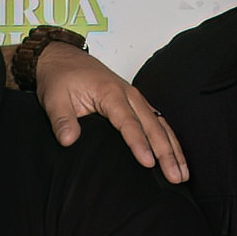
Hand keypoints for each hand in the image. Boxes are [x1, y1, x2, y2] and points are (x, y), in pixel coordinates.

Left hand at [30, 43, 187, 183]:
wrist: (62, 59)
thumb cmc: (60, 77)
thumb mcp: (54, 99)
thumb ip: (62, 120)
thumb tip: (69, 140)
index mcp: (110, 93)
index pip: (128, 122)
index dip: (139, 143)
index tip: (148, 163)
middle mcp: (128, 95)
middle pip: (153, 126)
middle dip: (166, 152)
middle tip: (176, 176)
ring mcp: (134, 99)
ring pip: (160, 125)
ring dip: (173, 149)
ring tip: (182, 173)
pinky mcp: (134, 103)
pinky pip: (157, 122)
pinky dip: (168, 140)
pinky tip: (175, 157)